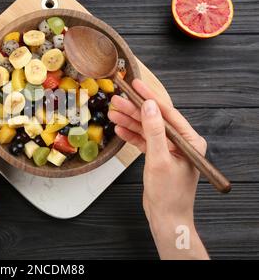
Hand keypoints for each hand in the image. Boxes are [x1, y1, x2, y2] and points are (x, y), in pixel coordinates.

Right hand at [109, 79, 208, 258]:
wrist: (166, 218)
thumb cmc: (169, 194)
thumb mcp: (159, 159)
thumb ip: (154, 131)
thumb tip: (149, 106)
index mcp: (189, 140)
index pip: (167, 112)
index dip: (150, 98)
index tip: (135, 85)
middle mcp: (180, 142)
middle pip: (154, 119)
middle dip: (134, 109)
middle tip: (117, 100)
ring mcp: (168, 149)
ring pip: (146, 128)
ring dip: (130, 121)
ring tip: (113, 112)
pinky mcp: (158, 156)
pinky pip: (143, 140)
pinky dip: (131, 134)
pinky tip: (120, 128)